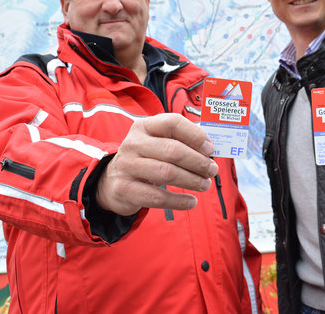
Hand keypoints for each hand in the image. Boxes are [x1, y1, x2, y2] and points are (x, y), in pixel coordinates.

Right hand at [96, 113, 217, 215]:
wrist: (112, 180)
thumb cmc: (145, 158)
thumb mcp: (156, 142)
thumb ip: (180, 141)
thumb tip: (210, 150)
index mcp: (144, 126)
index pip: (173, 123)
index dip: (195, 135)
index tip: (210, 149)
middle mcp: (133, 143)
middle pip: (173, 150)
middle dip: (198, 162)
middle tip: (212, 170)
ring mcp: (127, 166)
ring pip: (167, 173)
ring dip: (192, 180)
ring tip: (205, 185)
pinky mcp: (125, 189)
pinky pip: (157, 197)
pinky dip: (178, 201)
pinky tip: (192, 202)